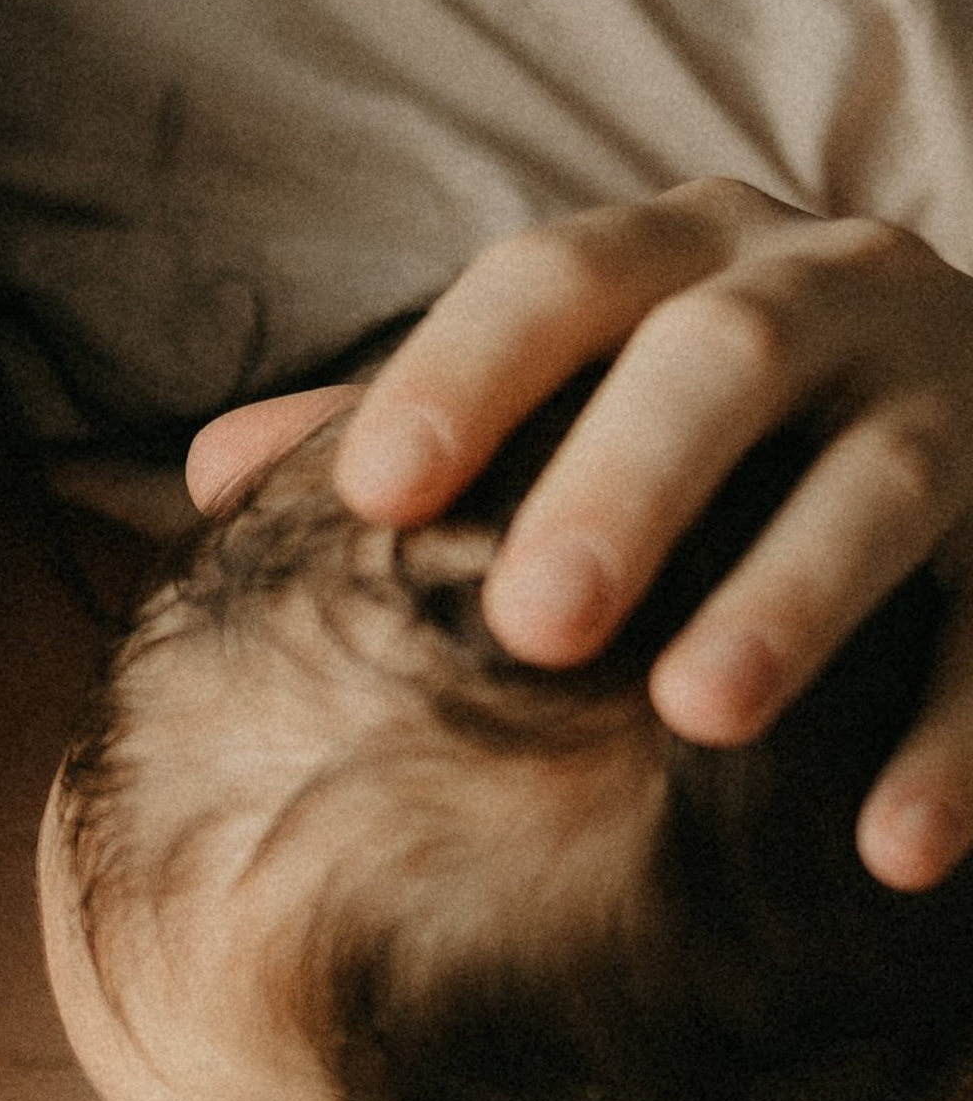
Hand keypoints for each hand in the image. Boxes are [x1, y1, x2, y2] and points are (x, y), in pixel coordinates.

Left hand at [191, 184, 972, 889]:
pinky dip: (960, 735)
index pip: (554, 276)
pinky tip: (893, 849)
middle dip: (629, 482)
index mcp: (681, 251)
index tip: (373, 496)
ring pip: (885, 481)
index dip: (462, 373)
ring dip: (796, 597)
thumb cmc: (701, 416)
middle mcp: (830, 288)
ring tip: (703, 714)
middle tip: (535, 621)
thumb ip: (412, 420)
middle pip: (723, 358)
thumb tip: (204, 474)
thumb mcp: (577, 383)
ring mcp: (957, 393)